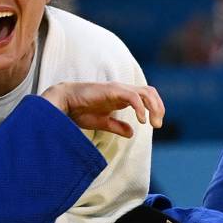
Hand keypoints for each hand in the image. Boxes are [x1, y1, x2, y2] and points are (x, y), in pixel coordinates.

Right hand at [41, 81, 164, 137]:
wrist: (64, 102)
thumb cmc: (79, 111)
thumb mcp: (102, 122)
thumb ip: (117, 127)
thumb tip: (131, 133)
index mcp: (121, 97)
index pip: (146, 96)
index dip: (155, 108)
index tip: (154, 125)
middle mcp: (122, 90)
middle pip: (150, 92)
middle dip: (158, 108)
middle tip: (158, 125)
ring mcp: (118, 89)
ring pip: (146, 92)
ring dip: (154, 107)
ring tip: (153, 123)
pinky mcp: (112, 91)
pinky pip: (133, 97)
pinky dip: (141, 108)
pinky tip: (141, 121)